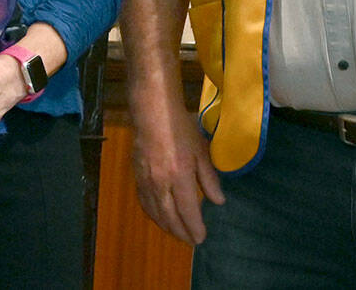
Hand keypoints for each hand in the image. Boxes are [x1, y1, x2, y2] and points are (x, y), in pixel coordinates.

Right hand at [131, 108, 224, 244]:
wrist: (153, 114)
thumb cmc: (182, 129)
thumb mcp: (201, 152)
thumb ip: (209, 179)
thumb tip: (218, 201)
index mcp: (179, 176)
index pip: (187, 210)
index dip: (194, 226)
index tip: (201, 238)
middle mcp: (160, 183)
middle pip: (170, 217)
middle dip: (181, 232)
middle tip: (191, 241)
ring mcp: (146, 182)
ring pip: (155, 213)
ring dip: (167, 227)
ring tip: (178, 233)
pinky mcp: (136, 178)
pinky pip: (145, 203)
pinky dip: (154, 215)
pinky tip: (160, 217)